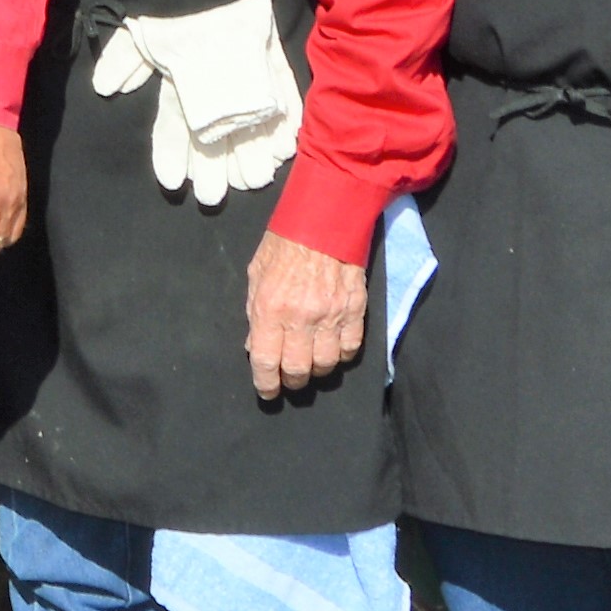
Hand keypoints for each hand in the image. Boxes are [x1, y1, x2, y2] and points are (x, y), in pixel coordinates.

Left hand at [241, 230, 366, 400]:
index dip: (266, 383)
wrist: (325, 220)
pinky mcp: (355, 310)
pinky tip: (333, 350)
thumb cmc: (284, 244)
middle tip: (290, 379)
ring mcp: (331, 315)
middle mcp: (300, 317)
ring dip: (317, 370)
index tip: (267, 391)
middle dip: (292, 381)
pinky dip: (342, 355)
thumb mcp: (256, 275)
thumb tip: (255, 346)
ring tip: (312, 364)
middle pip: (298, 369)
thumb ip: (255, 313)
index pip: (266, 360)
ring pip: (326, 363)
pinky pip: (351, 348)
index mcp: (270, 308)